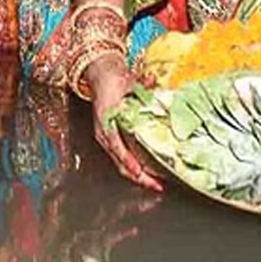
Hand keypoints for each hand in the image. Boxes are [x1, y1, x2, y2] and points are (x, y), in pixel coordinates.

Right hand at [90, 57, 162, 191]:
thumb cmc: (113, 81)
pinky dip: (135, 167)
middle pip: (119, 163)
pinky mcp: (112, 139)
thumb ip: (143, 88)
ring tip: (155, 183)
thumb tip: (159, 90)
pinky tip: (148, 171)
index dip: (129, 162)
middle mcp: (105, 134)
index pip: (117, 147)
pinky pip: (123, 158)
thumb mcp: (127, 84)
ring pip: (121, 164)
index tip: (141, 172)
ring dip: (138, 176)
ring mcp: (107, 138)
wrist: (101, 75)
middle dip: (139, 177)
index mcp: (106, 123)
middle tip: (157, 185)